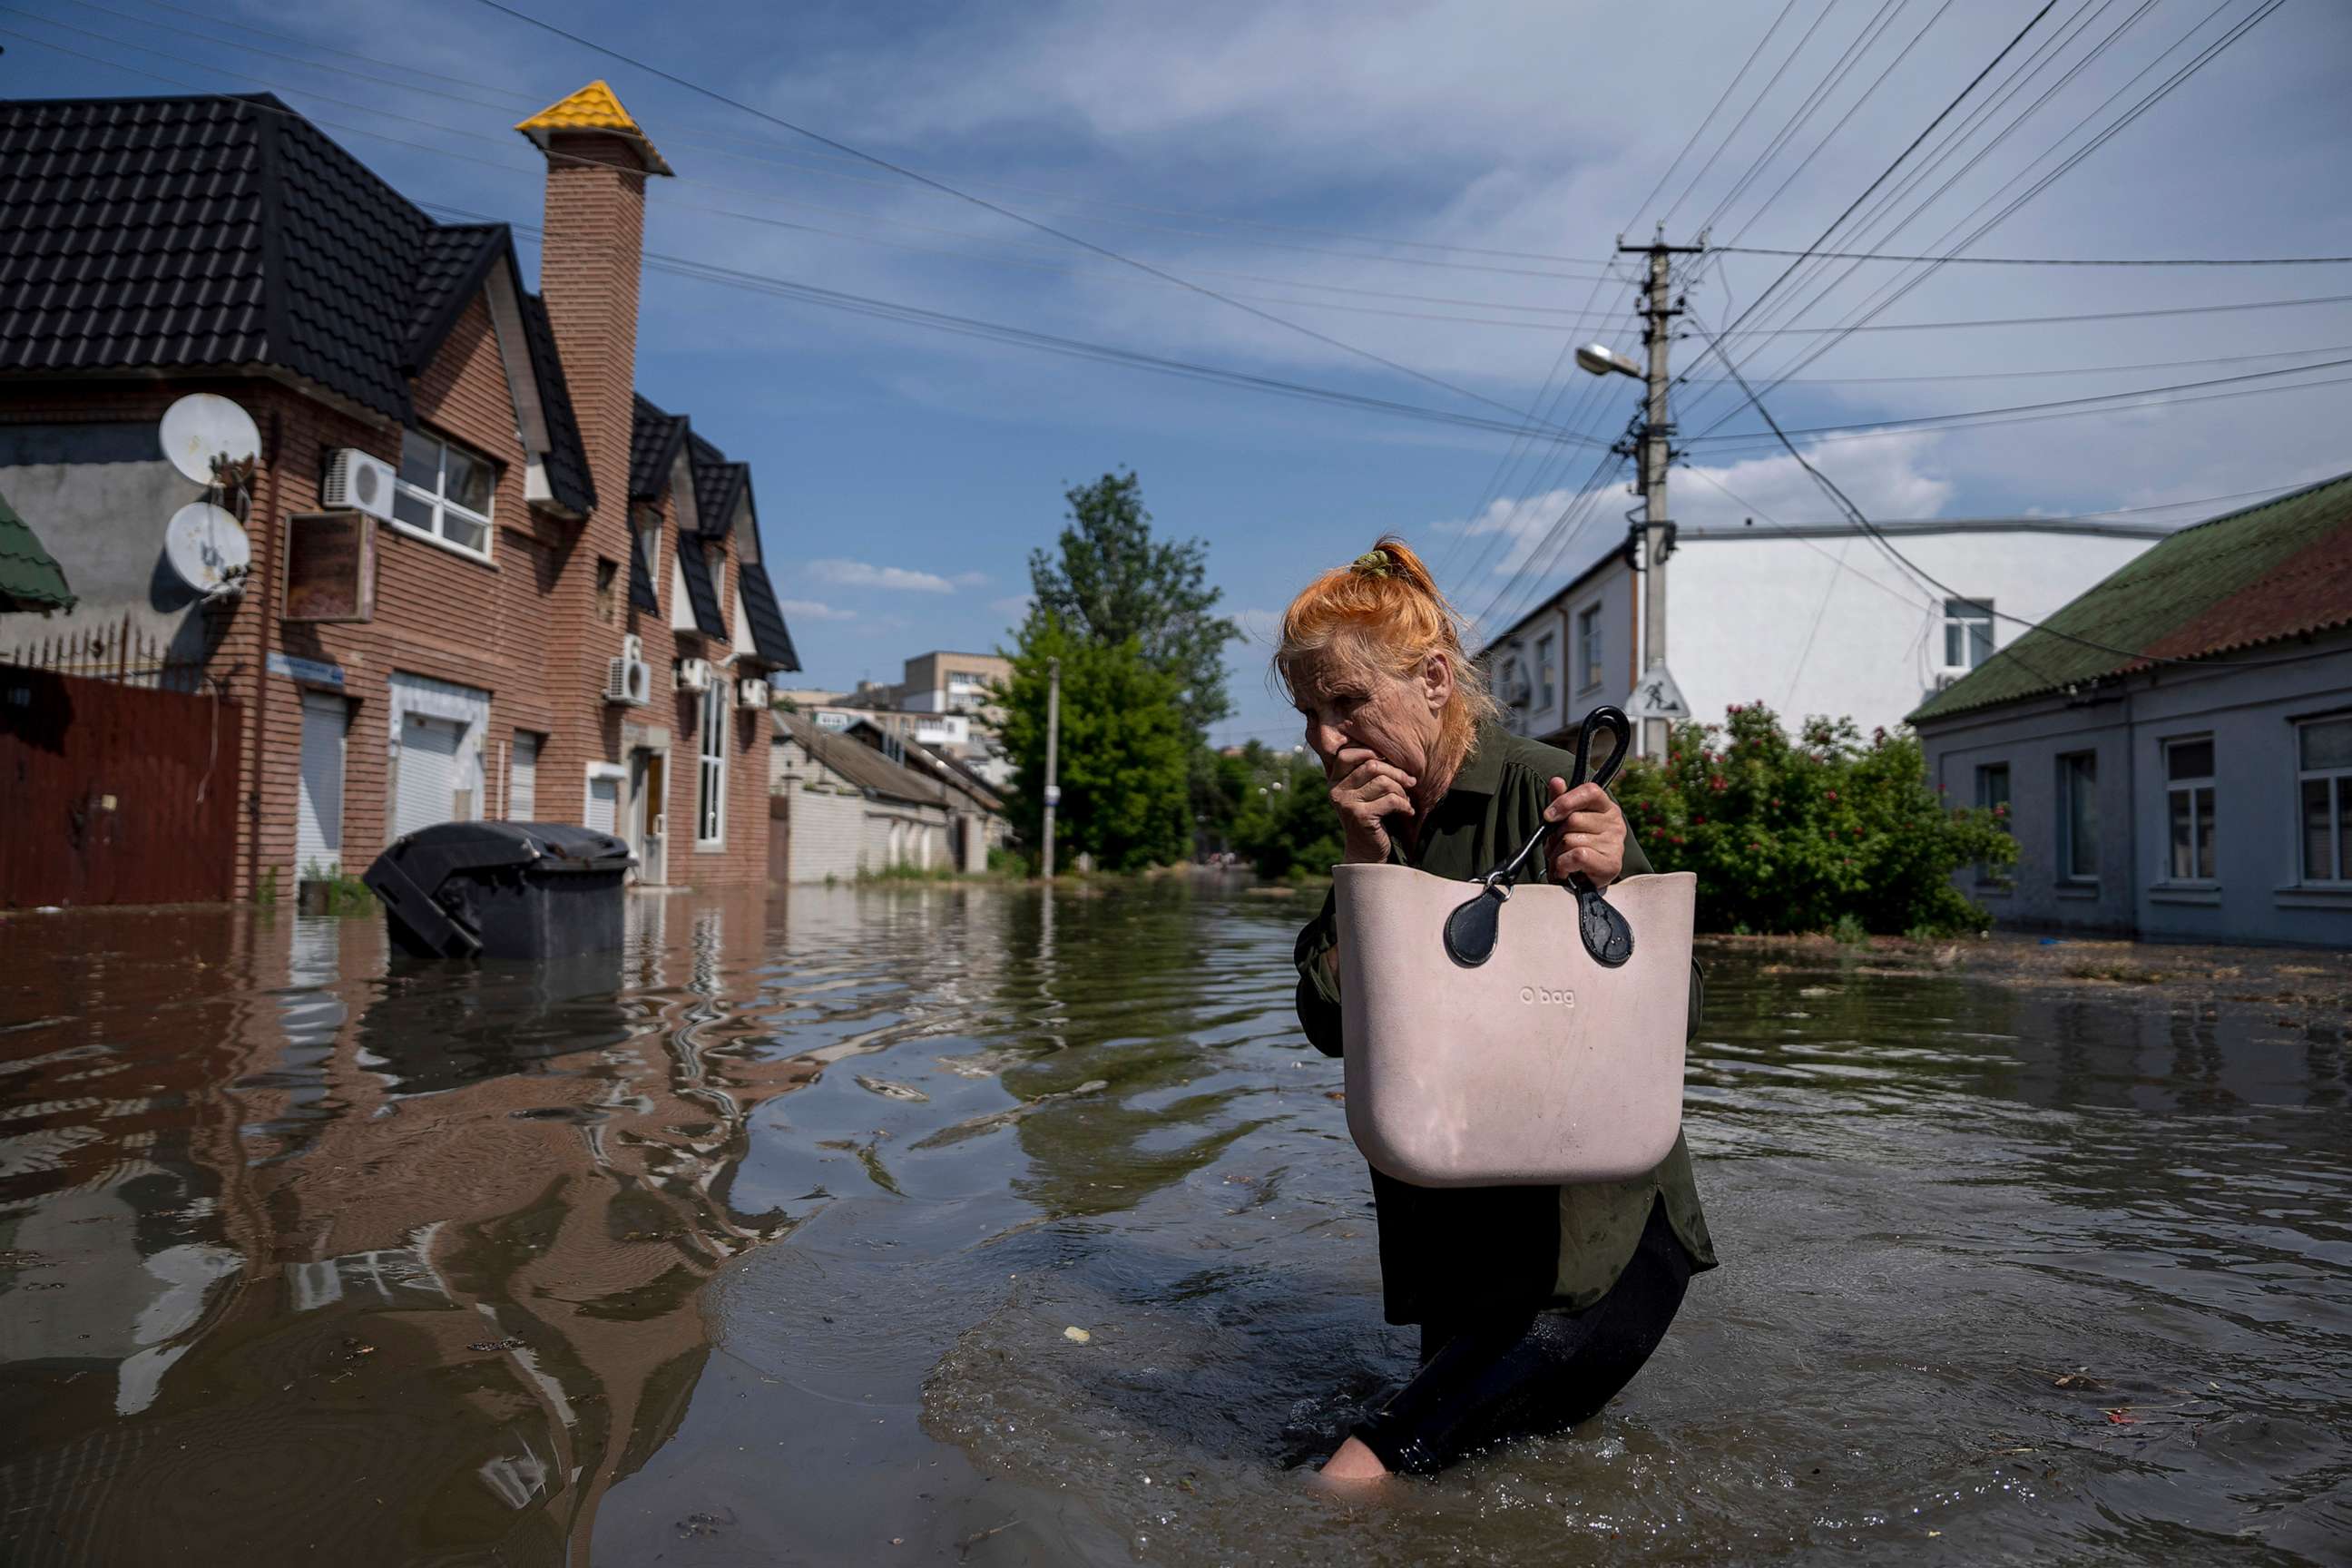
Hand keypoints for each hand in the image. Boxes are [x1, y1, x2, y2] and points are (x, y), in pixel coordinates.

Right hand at [1327, 746, 1415, 863]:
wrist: (1367, 852)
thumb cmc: (1373, 816)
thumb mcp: (1366, 791)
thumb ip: (1368, 771)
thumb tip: (1389, 749)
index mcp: (1334, 781)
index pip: (1347, 754)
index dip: (1371, 753)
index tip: (1389, 764)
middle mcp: (1336, 790)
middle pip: (1371, 765)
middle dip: (1396, 773)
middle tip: (1410, 783)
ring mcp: (1346, 803)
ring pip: (1383, 782)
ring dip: (1401, 791)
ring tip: (1405, 801)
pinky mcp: (1359, 816)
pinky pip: (1391, 800)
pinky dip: (1405, 805)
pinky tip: (1407, 812)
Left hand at [1544, 778, 1624, 888]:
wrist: (1587, 881)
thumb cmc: (1577, 845)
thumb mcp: (1565, 821)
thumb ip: (1561, 800)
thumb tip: (1556, 781)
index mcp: (1606, 807)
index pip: (1590, 791)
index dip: (1566, 801)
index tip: (1548, 815)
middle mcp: (1615, 823)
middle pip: (1573, 819)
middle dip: (1556, 836)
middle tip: (1557, 847)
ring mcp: (1615, 844)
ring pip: (1570, 840)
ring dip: (1556, 854)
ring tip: (1561, 861)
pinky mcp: (1611, 864)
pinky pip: (1577, 856)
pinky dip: (1562, 865)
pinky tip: (1565, 871)